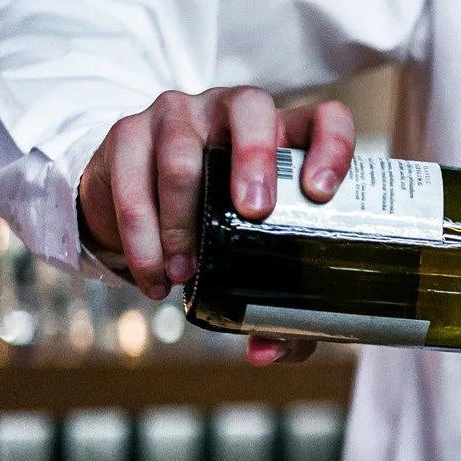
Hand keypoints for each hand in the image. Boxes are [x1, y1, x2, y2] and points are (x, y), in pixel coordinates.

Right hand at [76, 86, 355, 364]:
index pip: (325, 118)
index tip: (321, 193)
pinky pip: (131, 180)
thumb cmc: (220, 230)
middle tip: (253, 213)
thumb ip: (275, 314)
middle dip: (254, 160)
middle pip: (252, 108)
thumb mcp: (253, 262)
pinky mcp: (127, 133)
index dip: (332, 145)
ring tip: (185, 275)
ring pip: (181, 152)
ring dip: (182, 221)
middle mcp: (235, 111)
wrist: (135, 200)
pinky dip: (141, 236)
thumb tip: (265, 352)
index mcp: (286, 134)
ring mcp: (179, 115)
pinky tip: (153, 276)